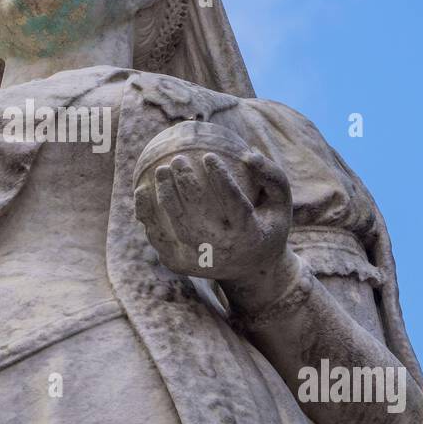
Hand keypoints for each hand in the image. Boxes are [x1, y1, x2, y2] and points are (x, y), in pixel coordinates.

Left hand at [134, 147, 292, 281]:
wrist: (251, 270)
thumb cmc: (265, 225)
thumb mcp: (281, 202)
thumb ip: (272, 175)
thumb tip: (248, 153)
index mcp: (249, 235)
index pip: (233, 204)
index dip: (221, 179)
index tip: (209, 155)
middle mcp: (222, 251)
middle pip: (199, 215)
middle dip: (186, 184)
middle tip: (178, 160)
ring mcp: (198, 261)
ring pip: (175, 226)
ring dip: (164, 196)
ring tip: (161, 170)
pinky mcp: (179, 264)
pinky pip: (158, 236)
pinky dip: (147, 214)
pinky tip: (142, 189)